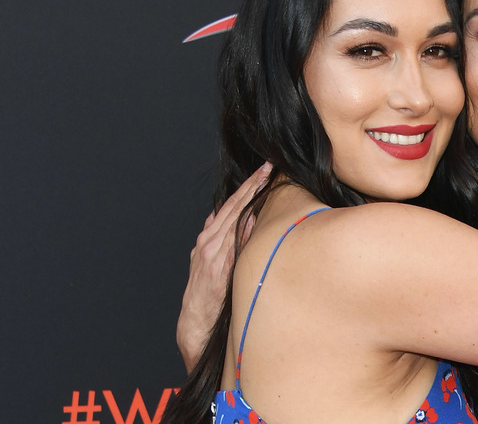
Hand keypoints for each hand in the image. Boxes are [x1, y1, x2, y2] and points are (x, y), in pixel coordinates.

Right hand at [176, 162, 270, 371]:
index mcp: (209, 239)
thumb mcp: (215, 263)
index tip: (263, 172)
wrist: (195, 324)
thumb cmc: (209, 294)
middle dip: (250, 186)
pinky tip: (253, 215)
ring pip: (231, 219)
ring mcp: (211, 255)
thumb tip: (247, 220)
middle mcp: (208, 243)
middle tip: (268, 168)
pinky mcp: (216, 270)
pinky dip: (240, 229)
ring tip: (264, 182)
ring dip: (248, 199)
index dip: (247, 188)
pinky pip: (231, 245)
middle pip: (232, 207)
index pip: (231, 206)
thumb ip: (227, 241)